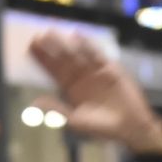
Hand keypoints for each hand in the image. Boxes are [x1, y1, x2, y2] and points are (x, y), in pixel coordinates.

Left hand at [28, 30, 161, 153]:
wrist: (130, 127)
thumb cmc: (103, 128)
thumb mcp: (76, 121)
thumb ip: (57, 110)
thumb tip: (35, 103)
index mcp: (70, 89)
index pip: (53, 70)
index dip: (42, 59)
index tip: (30, 47)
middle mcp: (80, 77)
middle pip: (62, 59)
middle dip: (50, 48)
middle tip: (37, 35)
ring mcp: (94, 72)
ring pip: (76, 54)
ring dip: (64, 44)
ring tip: (51, 33)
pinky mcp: (109, 69)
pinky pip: (96, 54)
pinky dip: (87, 45)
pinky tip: (76, 36)